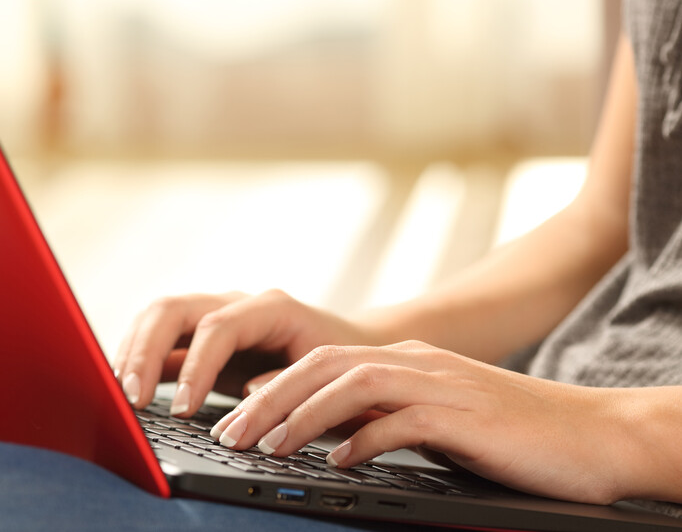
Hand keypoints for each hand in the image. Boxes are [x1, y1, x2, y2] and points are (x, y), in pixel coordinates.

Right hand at [112, 289, 376, 414]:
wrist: (346, 349)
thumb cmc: (339, 364)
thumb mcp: (323, 377)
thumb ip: (285, 383)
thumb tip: (246, 397)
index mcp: (270, 307)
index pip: (217, 328)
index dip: (194, 367)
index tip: (181, 409)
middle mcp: (235, 303)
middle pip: (173, 310)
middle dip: (145, 353)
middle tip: (131, 399)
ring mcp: (213, 314)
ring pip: (157, 318)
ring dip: (133, 353)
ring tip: (120, 395)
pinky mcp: (199, 336)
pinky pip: (158, 338)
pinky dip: (138, 360)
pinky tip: (126, 389)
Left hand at [210, 340, 629, 504]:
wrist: (591, 435)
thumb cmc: (506, 434)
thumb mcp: (430, 419)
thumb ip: (378, 418)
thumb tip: (321, 437)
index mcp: (404, 359)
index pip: (321, 362)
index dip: (272, 388)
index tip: (234, 419)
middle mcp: (416, 362)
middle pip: (323, 367)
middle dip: (270, 400)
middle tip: (231, 435)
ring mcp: (441, 384)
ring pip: (352, 385)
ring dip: (303, 417)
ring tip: (269, 447)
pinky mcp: (465, 416)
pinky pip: (402, 422)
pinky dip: (364, 441)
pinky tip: (338, 463)